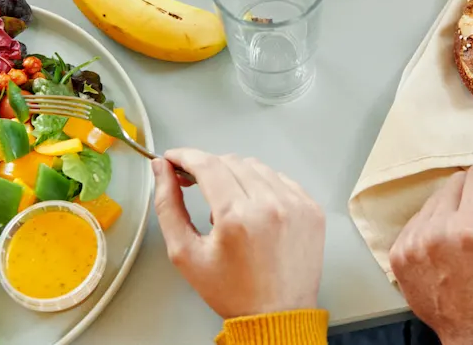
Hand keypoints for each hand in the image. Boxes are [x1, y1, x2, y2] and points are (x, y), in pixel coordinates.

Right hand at [153, 149, 325, 318]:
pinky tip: (253, 207)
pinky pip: (281, 179)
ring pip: (256, 167)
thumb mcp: (185, 254)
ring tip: (227, 205)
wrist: (277, 317)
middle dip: (207, 167)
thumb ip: (168, 206)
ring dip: (236, 175)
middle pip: (230, 161)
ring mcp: (295, 205)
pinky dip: (263, 185)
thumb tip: (161, 170)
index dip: (185, 156)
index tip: (174, 158)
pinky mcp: (310, 209)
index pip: (207, 164)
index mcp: (237, 216)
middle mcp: (270, 204)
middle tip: (194, 182)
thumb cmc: (232, 292)